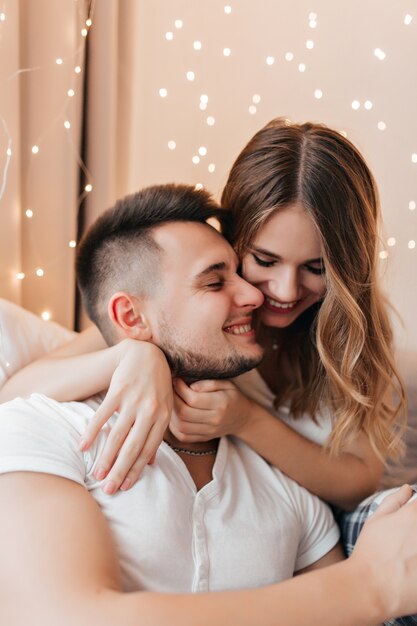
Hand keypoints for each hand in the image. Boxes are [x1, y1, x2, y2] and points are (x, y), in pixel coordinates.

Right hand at [79, 339, 172, 493]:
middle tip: (109, 490)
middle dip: (120, 471)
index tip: (125, 486)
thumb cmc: (158, 384)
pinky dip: (92, 432)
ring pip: (117, 435)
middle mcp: (150, 410)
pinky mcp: (119, 390)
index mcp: (162, 417)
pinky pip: (103, 415)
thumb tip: (152, 462)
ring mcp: (133, 400)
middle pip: (133, 447)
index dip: (136, 469)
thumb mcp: (165, 407)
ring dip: (105, 457)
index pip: (148, 449)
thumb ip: (158, 433)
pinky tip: (83, 447)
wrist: (147, 354)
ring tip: (96, 475)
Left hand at [170, 378, 254, 441]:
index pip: (193, 399)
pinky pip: (183, 436)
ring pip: (181, 426)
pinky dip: (174, 427)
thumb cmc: (233, 397)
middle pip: (184, 413)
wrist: (243, 418)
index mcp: (221, 403)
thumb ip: (209, 383)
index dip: (180, 388)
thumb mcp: (227, 384)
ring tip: (172, 401)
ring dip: (172, 413)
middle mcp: (214, 420)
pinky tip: (174, 415)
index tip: (177, 379)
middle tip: (171, 389)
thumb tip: (191, 387)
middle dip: (173, 399)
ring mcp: (209, 431)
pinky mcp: (204, 438)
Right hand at [350, 485, 416, 618]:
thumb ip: (394, 500)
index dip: (416, 513)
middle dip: (416, 533)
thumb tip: (408, 489)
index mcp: (414, 514)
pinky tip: (413, 567)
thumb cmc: (370, 552)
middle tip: (409, 543)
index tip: (411, 524)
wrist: (371, 588)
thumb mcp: (376, 520)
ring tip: (410, 554)